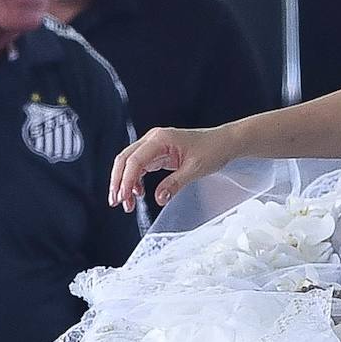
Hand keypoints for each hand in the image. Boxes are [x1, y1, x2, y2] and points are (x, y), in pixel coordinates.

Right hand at [109, 126, 236, 211]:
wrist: (224, 142)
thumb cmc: (212, 149)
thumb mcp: (194, 169)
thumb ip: (175, 184)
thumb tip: (159, 198)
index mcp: (161, 138)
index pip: (135, 160)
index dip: (125, 180)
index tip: (123, 197)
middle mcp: (154, 139)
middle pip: (125, 159)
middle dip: (118, 181)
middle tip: (117, 202)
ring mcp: (154, 145)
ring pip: (130, 163)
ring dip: (124, 182)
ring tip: (126, 202)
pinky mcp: (158, 153)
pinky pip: (140, 166)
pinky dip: (135, 179)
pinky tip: (137, 193)